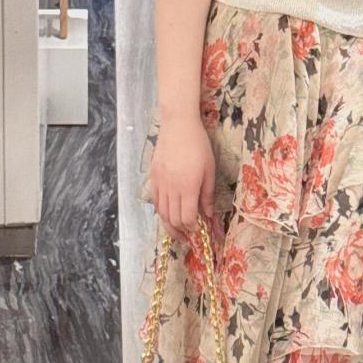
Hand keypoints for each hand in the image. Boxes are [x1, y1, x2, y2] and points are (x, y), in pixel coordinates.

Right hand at [148, 114, 216, 240]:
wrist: (178, 126)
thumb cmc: (198, 145)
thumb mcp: (209, 170)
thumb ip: (207, 194)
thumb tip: (208, 215)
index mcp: (188, 187)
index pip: (187, 218)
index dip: (192, 229)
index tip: (198, 232)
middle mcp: (171, 188)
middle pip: (172, 219)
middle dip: (180, 232)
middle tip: (188, 237)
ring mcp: (160, 183)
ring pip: (161, 212)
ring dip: (169, 225)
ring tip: (177, 231)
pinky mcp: (153, 177)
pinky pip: (155, 200)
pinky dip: (160, 211)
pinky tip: (167, 214)